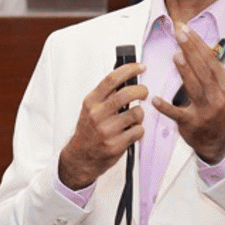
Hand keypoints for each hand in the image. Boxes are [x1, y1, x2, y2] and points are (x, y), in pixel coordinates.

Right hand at [57, 62, 148, 189]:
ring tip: (133, 118)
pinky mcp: (115, 145)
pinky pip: (139, 130)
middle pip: (127, 94)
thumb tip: (129, 76)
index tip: (142, 67)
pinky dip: (139, 130)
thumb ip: (107, 95)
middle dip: (142, 90)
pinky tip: (130, 132)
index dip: (130, 70)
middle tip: (144, 93)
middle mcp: (97, 115)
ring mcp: (106, 130)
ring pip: (137, 113)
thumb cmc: (89, 130)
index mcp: (91, 102)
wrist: (80, 157)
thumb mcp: (91, 109)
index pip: (111, 79)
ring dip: (140, 114)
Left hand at [149, 22, 224, 164]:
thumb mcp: (219, 89)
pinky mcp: (191, 123)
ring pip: (196, 87)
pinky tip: (156, 100)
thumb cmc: (214, 110)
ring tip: (177, 55)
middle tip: (181, 33)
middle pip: (204, 69)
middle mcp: (218, 95)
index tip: (187, 29)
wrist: (218, 139)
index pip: (212, 59)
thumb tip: (198, 47)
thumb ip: (209, 71)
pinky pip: (177, 114)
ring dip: (186, 70)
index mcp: (224, 84)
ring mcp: (205, 110)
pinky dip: (166, 107)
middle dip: (192, 49)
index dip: (199, 43)